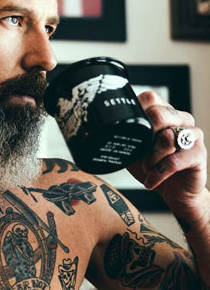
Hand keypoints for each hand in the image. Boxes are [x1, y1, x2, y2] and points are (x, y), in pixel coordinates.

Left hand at [126, 91, 208, 225]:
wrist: (174, 191)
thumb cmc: (152, 166)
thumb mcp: (132, 148)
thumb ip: (123, 135)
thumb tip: (90, 129)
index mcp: (165, 113)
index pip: (150, 98)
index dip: (136, 111)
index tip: (127, 127)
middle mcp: (181, 119)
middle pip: (160, 114)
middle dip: (144, 135)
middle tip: (140, 151)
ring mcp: (193, 135)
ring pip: (167, 138)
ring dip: (151, 157)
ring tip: (147, 167)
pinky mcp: (199, 154)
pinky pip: (175, 160)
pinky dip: (158, 173)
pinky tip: (152, 180)